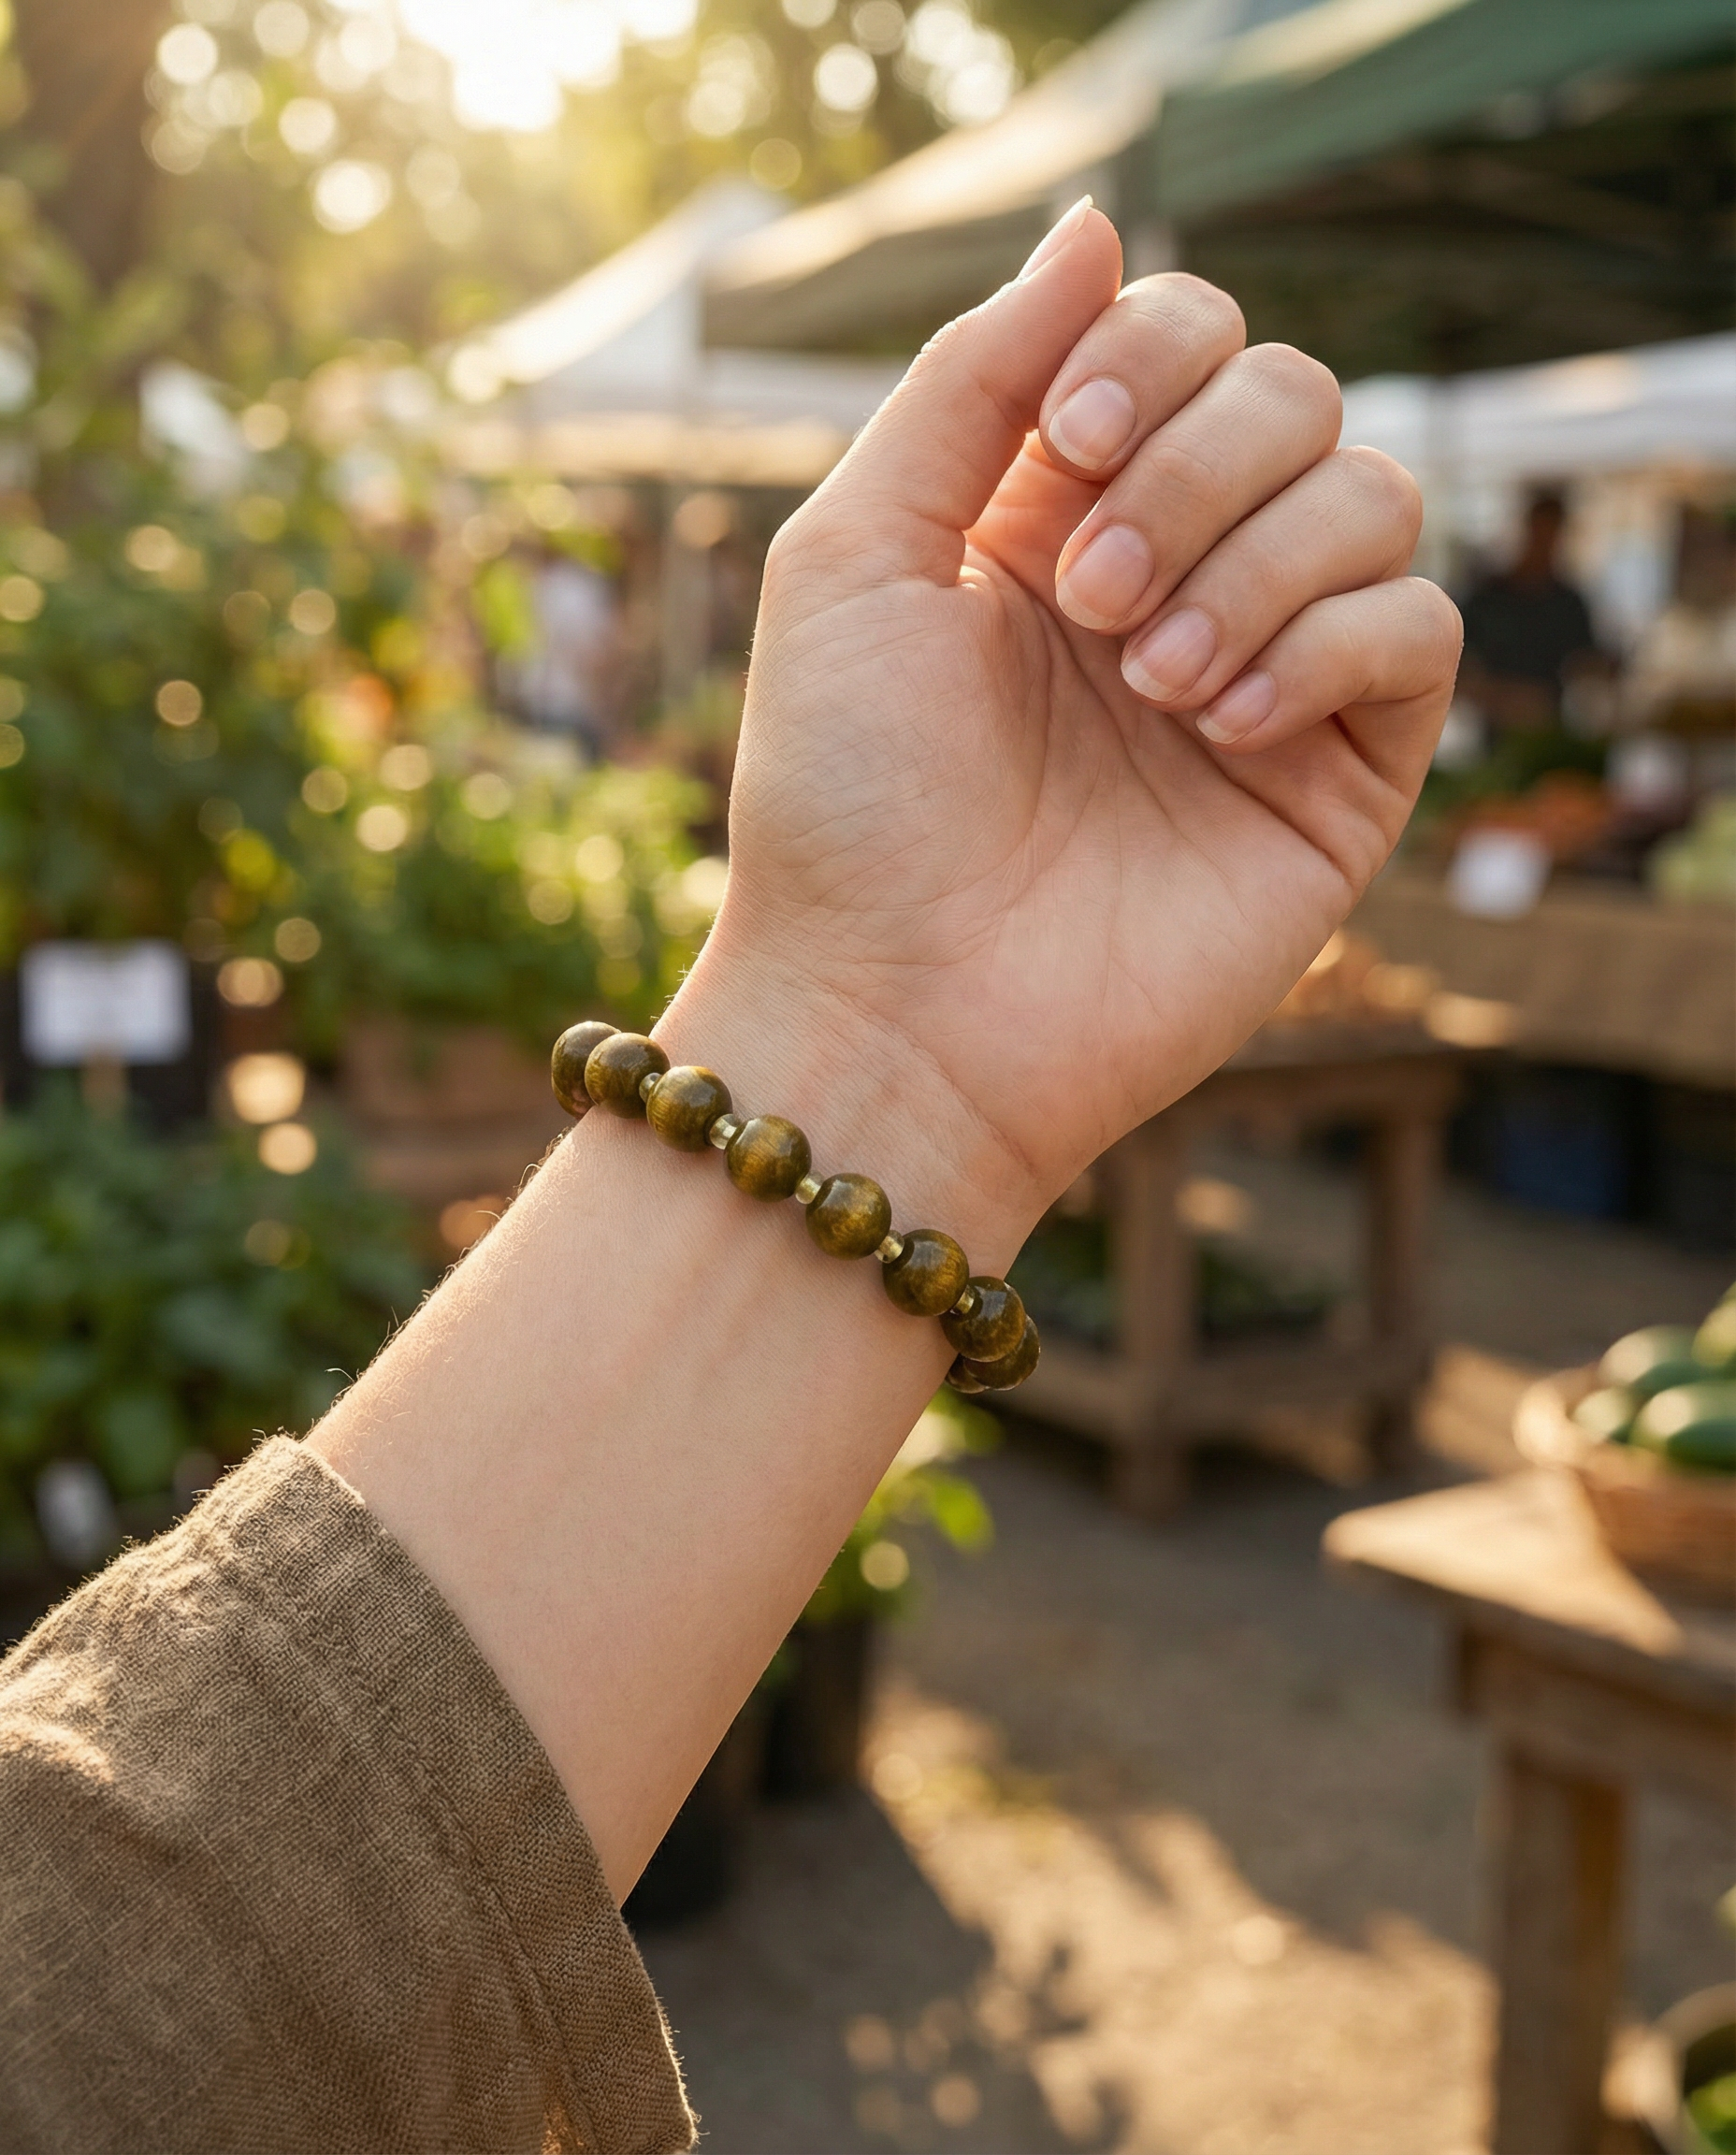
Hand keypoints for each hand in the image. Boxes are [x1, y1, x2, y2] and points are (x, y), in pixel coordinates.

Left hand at [698, 203, 1460, 1250]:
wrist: (895, 1015)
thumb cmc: (846, 797)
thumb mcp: (856, 549)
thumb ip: (968, 377)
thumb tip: (1099, 225)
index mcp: (1059, 513)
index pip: (1188, 338)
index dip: (1149, 352)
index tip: (1058, 446)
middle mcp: (1176, 578)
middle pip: (1293, 395)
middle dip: (1192, 469)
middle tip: (1088, 602)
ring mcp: (1266, 679)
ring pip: (1374, 499)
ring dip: (1255, 561)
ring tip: (1146, 680)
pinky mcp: (1339, 783)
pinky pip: (1419, 633)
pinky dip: (1329, 647)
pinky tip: (1220, 724)